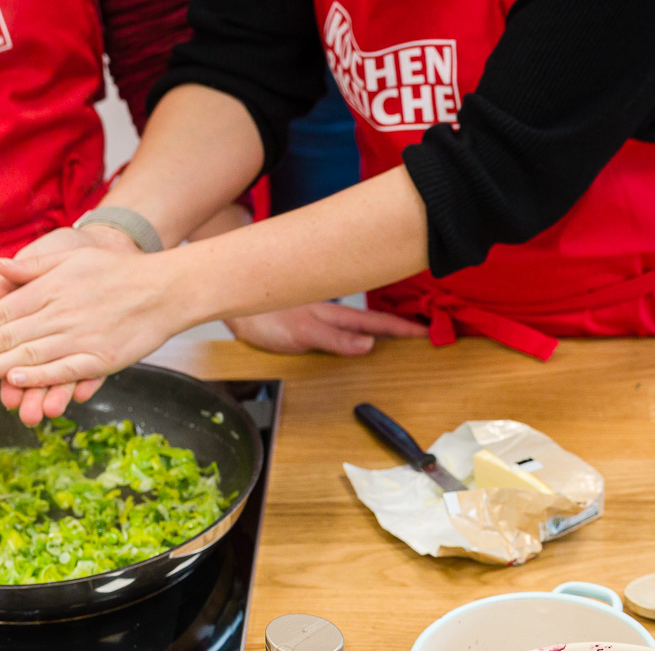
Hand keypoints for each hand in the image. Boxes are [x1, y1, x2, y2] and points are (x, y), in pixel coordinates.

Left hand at [0, 245, 185, 422]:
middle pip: (6, 335)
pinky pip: (66, 367)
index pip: (0, 313)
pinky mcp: (101, 357)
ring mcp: (79, 336)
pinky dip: (41, 374)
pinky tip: (16, 379)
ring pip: (29, 353)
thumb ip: (34, 267)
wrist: (165, 288)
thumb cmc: (117, 272)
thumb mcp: (72, 258)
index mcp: (48, 290)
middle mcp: (58, 313)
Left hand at [228, 302, 426, 354]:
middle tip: (422, 330)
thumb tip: (369, 346)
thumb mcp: (300, 335)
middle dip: (397, 325)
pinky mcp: (302, 313)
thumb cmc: (260, 318)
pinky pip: (338, 318)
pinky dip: (353, 322)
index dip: (400, 329)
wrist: (230, 299)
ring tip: (398, 330)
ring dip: (377, 323)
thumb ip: (334, 340)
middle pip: (370, 319)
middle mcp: (327, 311)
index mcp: (332, 316)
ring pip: (355, 316)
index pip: (374, 324)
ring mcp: (316, 310)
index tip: (424, 333)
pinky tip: (353, 327)